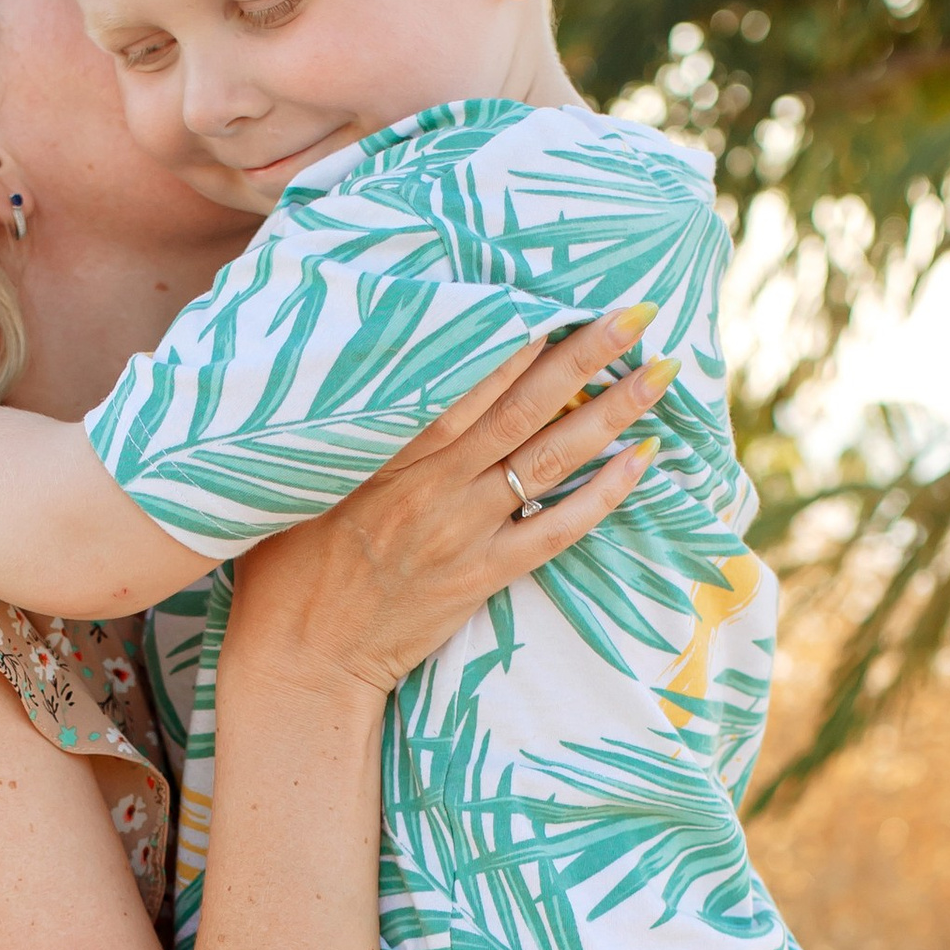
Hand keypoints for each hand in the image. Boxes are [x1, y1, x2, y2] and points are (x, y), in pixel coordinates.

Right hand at [226, 307, 671, 698]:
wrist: (300, 658)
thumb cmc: (287, 565)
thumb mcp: (299, 479)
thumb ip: (341, 429)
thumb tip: (360, 367)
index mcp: (386, 451)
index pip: (463, 380)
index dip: (515, 335)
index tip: (557, 291)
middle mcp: (432, 484)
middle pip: (524, 407)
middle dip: (584, 356)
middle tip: (635, 312)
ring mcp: (462, 531)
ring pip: (551, 459)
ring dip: (612, 413)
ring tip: (662, 373)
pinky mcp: (481, 577)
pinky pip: (557, 530)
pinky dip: (604, 494)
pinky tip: (644, 459)